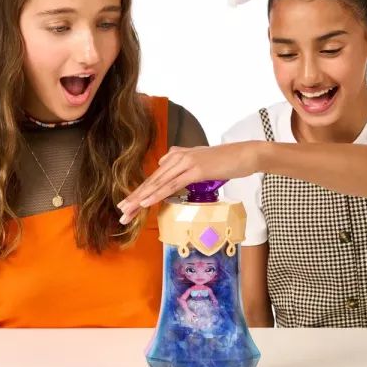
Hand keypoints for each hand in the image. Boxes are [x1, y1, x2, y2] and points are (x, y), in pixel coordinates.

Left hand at [117, 142, 262, 223]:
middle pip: (152, 181)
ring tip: (128, 211)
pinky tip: (146, 202)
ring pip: (158, 184)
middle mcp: (177, 158)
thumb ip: (183, 161)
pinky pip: (172, 185)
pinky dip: (157, 194)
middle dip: (135, 198)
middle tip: (121, 212)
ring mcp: (186, 163)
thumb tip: (166, 164)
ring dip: (141, 199)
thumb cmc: (227, 160)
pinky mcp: (195, 170)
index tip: (129, 206)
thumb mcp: (201, 160)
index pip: (155, 178)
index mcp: (177, 156)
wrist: (245, 154)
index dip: (140, 192)